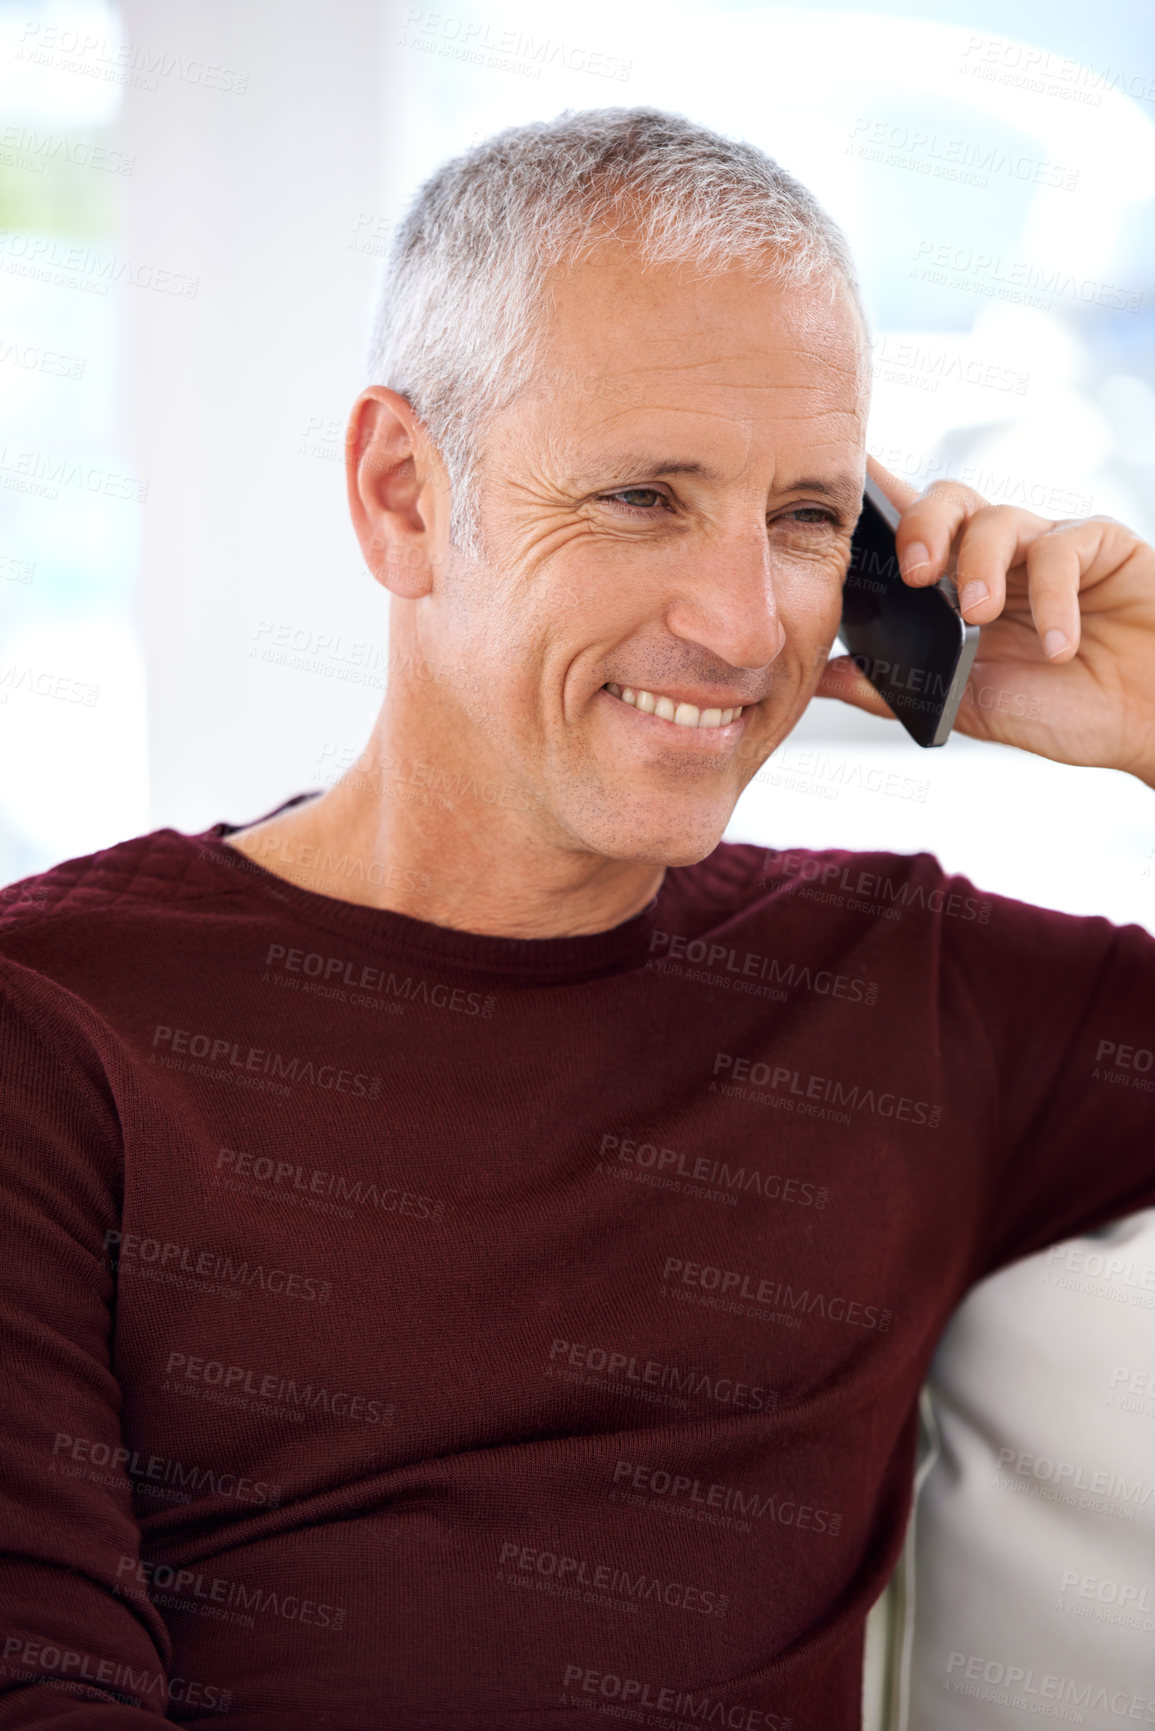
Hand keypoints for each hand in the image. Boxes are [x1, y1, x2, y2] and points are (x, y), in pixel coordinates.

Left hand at [816, 455, 1154, 786]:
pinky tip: (1058, 646)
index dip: (871, 500)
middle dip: (920, 528)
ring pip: (998, 517)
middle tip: (914, 575)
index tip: (834, 490)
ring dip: (980, 566)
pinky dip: (1054, 597)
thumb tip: (820, 677)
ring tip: (980, 617)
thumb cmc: (1064, 708)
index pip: (906, 529)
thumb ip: (897, 691)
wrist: (1148, 722)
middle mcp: (998, 553)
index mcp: (956, 584)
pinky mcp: (1101, 545)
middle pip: (946, 501)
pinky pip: (1064, 547)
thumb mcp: (967, 707)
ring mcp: (1047, 544)